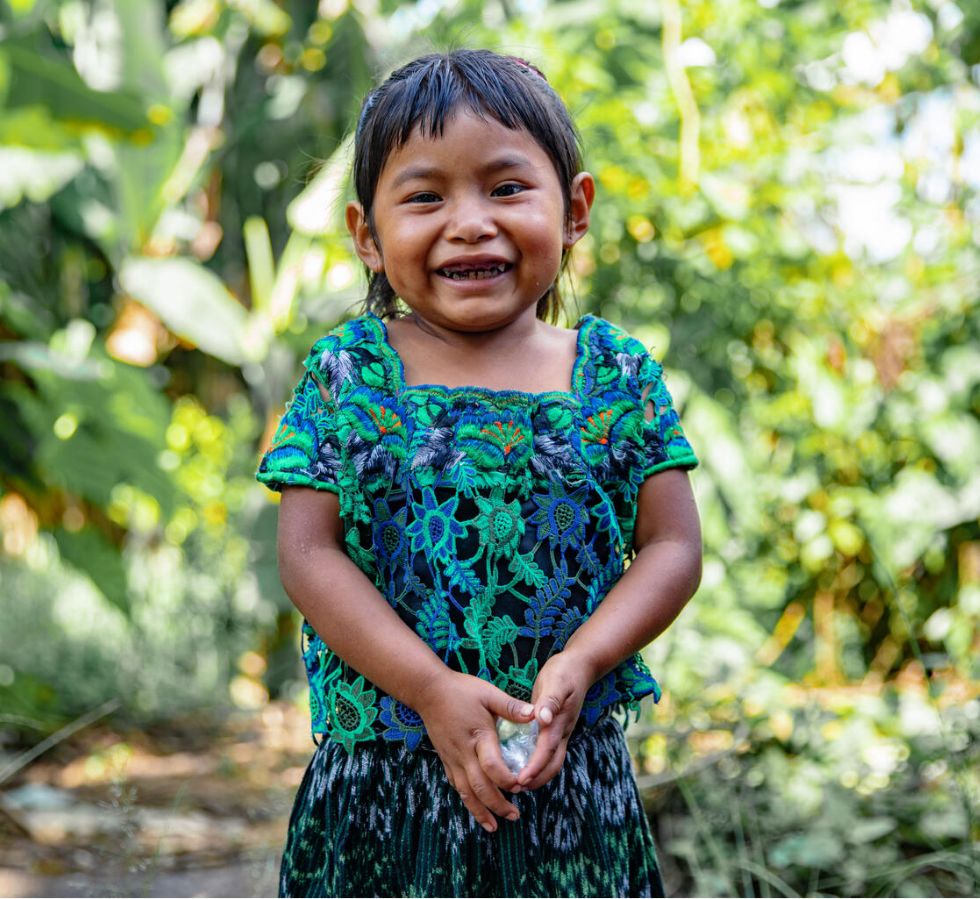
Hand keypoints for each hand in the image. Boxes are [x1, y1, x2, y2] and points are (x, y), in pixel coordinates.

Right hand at [414, 669, 535, 832]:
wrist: (428, 691)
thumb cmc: (460, 690)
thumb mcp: (488, 693)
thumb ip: (511, 706)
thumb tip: (536, 715)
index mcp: (478, 736)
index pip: (493, 766)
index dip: (508, 780)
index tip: (521, 786)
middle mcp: (464, 752)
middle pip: (479, 787)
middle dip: (497, 805)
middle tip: (514, 816)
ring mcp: (452, 758)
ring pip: (465, 792)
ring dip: (480, 811)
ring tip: (494, 826)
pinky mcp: (445, 759)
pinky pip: (456, 785)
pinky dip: (467, 800)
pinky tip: (475, 808)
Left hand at [518, 651, 592, 789]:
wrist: (580, 666)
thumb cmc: (565, 671)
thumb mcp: (556, 681)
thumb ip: (550, 701)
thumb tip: (543, 719)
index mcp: (559, 723)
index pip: (547, 751)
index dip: (534, 767)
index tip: (520, 780)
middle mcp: (562, 731)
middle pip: (553, 765)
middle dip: (537, 780)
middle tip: (515, 789)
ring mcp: (560, 731)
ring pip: (552, 761)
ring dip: (538, 775)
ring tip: (517, 783)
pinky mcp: (556, 728)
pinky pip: (547, 751)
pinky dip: (537, 762)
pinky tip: (522, 763)